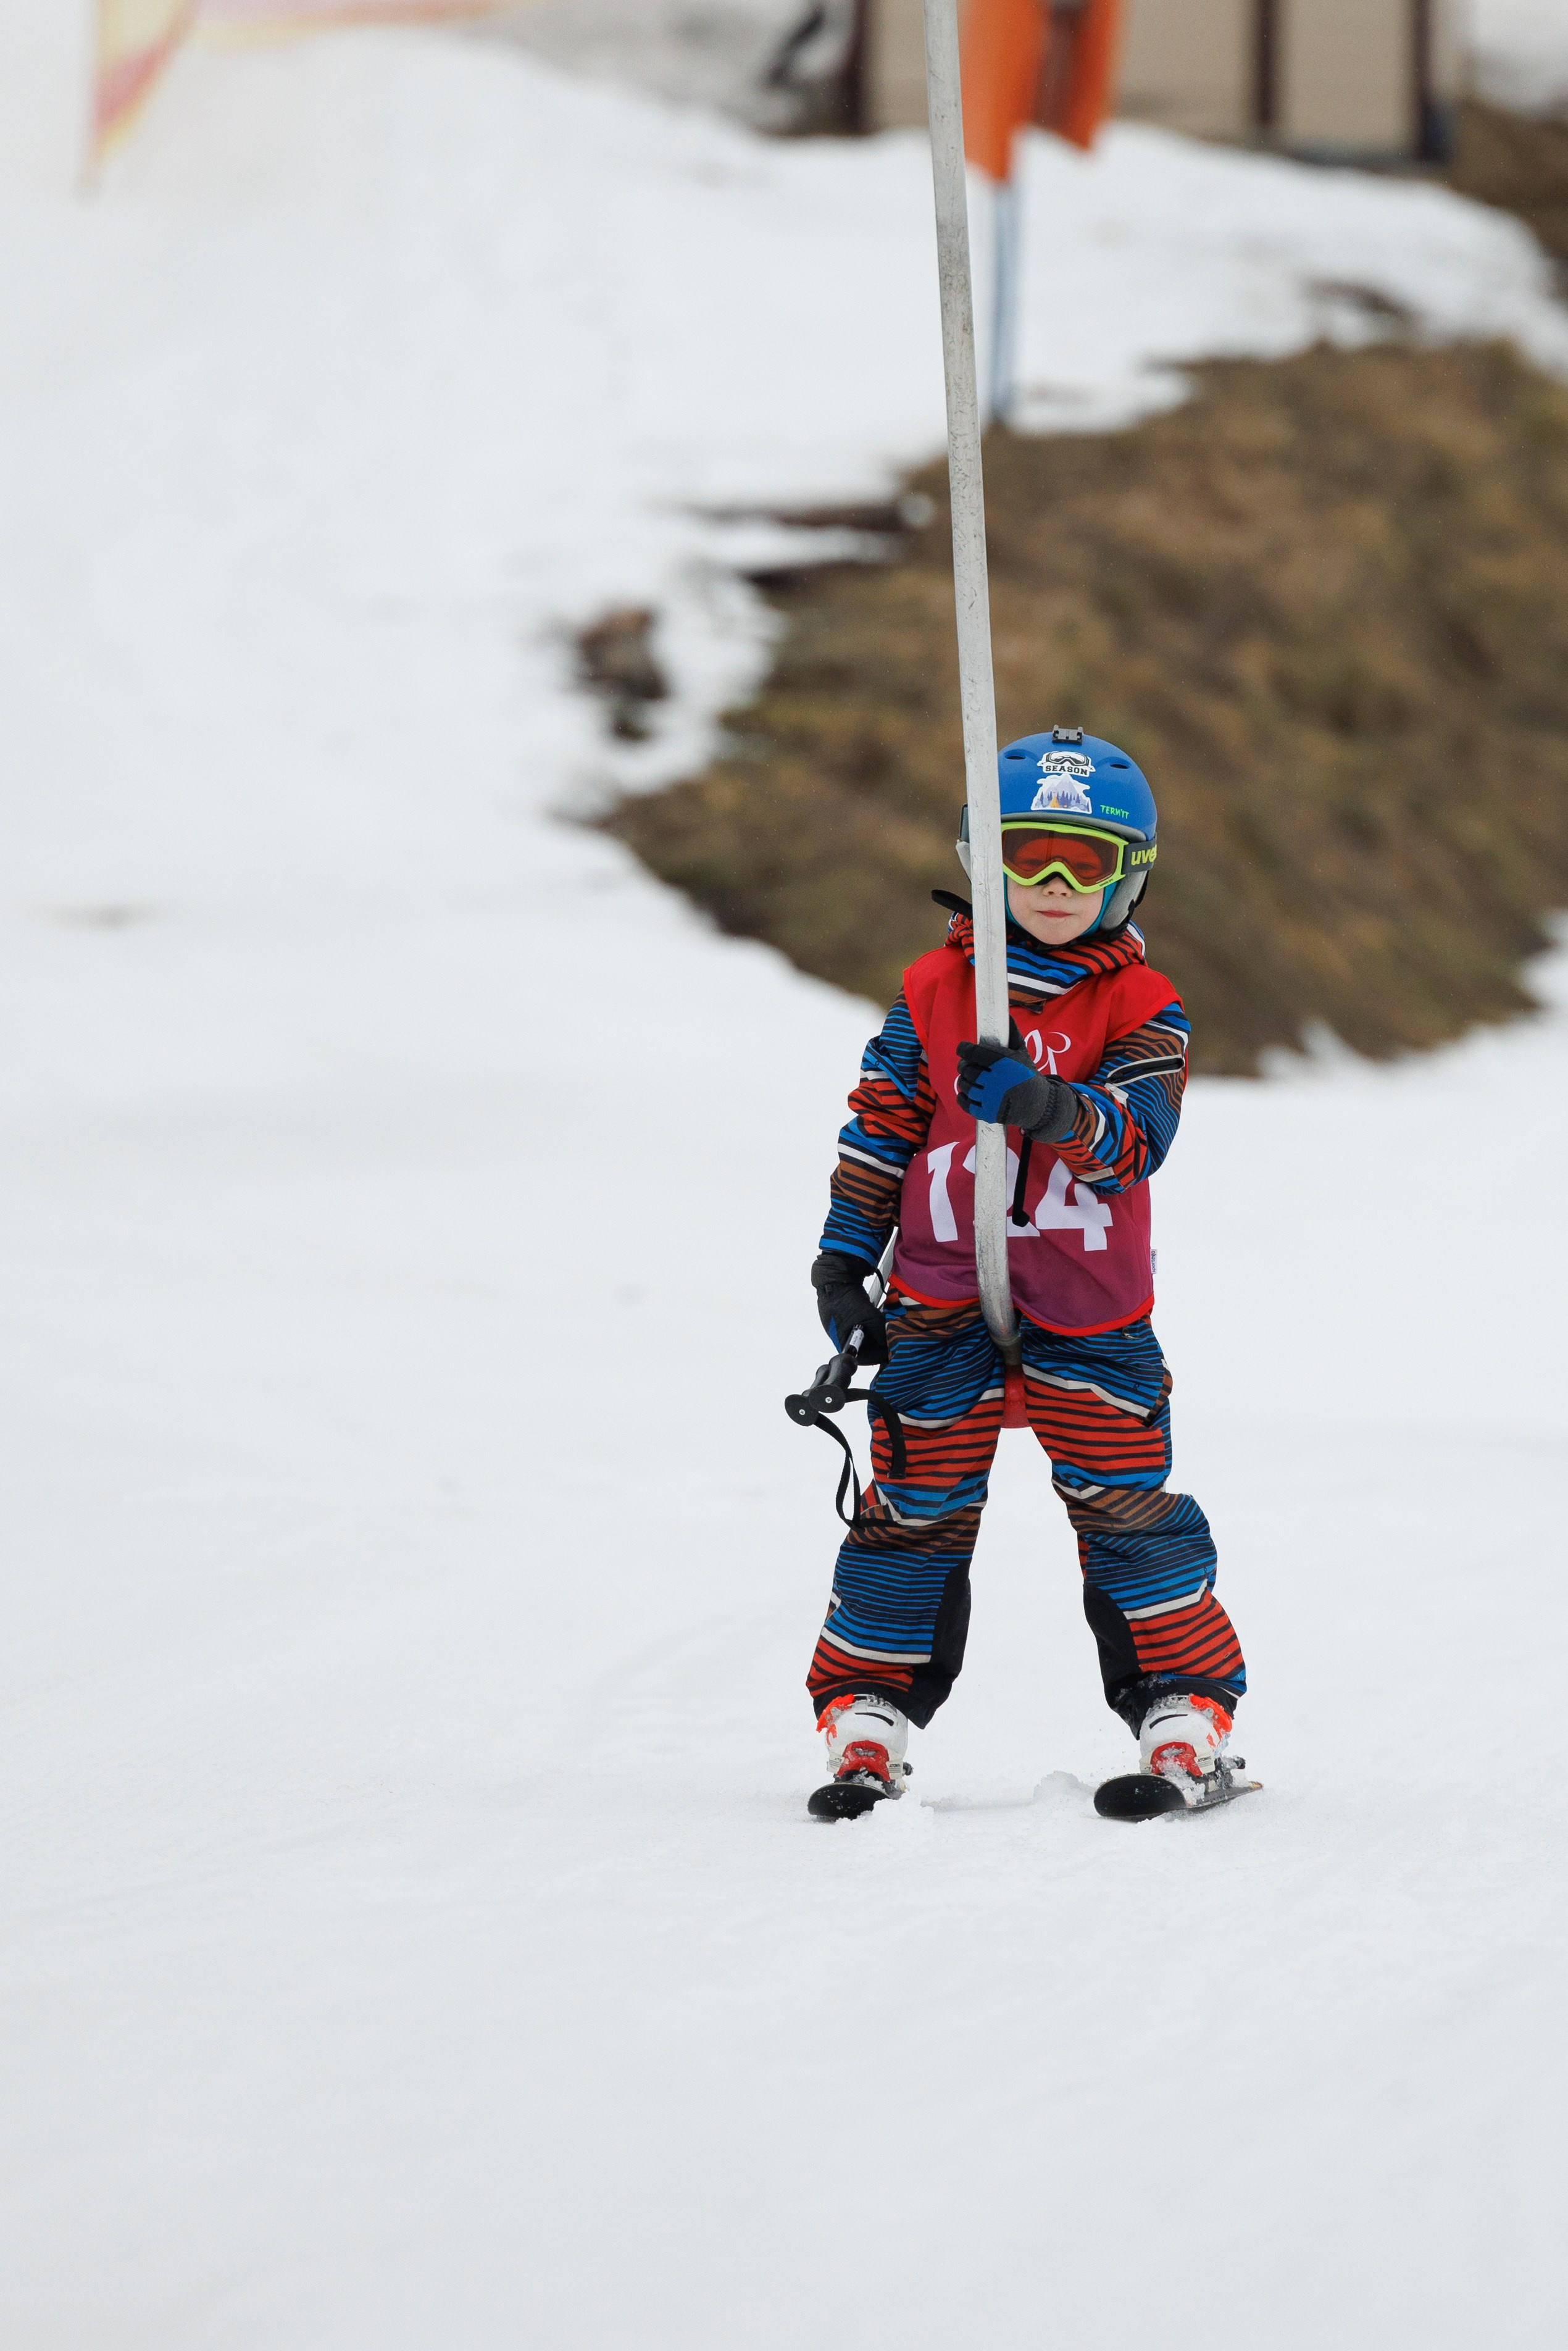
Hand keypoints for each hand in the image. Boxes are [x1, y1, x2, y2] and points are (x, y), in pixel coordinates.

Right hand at [810, 1251, 888, 1363]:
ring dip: (874, 1331)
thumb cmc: (848, 1300)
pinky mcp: (841, 1317)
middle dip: (878, 1341)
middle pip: (865, 1347)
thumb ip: (882, 1333)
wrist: (834, 1278)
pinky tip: (874, 1313)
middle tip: (891, 1335)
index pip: (866, 1358)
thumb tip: (892, 1341)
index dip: (881, 1354)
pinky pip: (858, 1324)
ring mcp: (840, 1327)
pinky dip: (868, 1321)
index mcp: (843, 1343)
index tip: (893, 1349)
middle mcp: (840, 1338)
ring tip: (884, 1323)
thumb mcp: (871, 1318)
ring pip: (863, 1335)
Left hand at [957, 1041, 1074, 1138]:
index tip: (962, 1048)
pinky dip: (961, 1097)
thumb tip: (1008, 1014)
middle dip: (963, 1065)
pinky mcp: (988, 1113)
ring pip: (964, 1085)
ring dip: (963, 1080)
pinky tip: (965, 1093)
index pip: (973, 1052)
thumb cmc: (1028, 1075)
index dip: (963, 1049)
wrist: (1039, 1104)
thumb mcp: (1023, 1053)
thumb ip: (1013, 1035)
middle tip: (965, 1065)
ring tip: (968, 1078)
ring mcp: (991, 1097)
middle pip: (967, 1069)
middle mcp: (996, 1080)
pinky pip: (965, 1103)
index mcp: (1003, 1062)